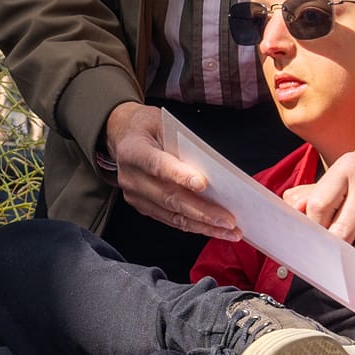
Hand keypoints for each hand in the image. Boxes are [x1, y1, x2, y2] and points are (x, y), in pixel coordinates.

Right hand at [105, 102, 238, 237]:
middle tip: (228, 219)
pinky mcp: (143, 207)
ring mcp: (136, 196)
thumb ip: (183, 143)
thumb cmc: (150, 128)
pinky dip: (195, 225)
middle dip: (202, 211)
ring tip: (229, 230)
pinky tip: (214, 228)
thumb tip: (212, 168)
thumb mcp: (164, 124)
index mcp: (133, 151)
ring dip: (203, 225)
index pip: (158, 165)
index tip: (204, 184)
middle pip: (168, 198)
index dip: (180, 176)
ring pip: (172, 215)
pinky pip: (171, 219)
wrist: (125, 137)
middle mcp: (131, 177)